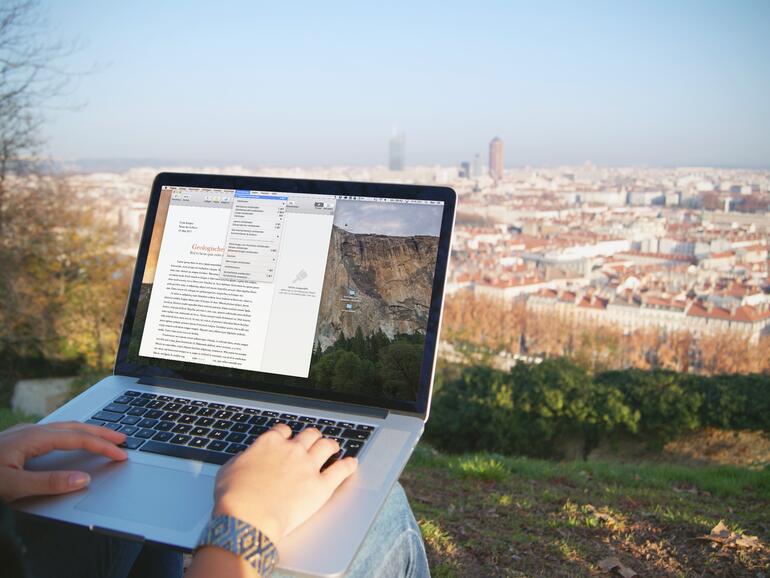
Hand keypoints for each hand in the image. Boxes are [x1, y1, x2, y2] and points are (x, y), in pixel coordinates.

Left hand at [0, 421, 126, 501]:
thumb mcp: (12, 486)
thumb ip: (48, 483)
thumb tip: (83, 480)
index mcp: (33, 438)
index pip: (78, 439)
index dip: (102, 447)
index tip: (121, 454)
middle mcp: (29, 431)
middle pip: (75, 427)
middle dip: (101, 432)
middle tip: (122, 439)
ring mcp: (22, 434)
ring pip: (63, 428)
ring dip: (87, 431)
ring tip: (103, 437)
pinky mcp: (16, 441)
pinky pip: (53, 432)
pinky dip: (72, 434)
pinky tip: (70, 441)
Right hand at [213, 424, 357, 547]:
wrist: (248, 518)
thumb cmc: (234, 497)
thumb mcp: (229, 469)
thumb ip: (243, 459)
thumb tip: (247, 459)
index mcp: (269, 443)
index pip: (283, 431)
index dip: (286, 434)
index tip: (287, 438)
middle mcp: (292, 450)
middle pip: (309, 434)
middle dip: (312, 436)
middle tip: (313, 441)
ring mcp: (308, 466)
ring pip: (327, 445)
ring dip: (331, 445)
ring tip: (334, 447)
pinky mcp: (321, 486)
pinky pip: (341, 470)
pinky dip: (349, 465)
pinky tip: (352, 463)